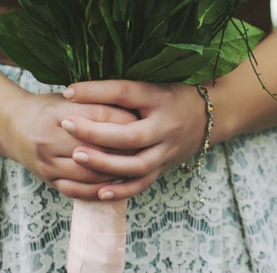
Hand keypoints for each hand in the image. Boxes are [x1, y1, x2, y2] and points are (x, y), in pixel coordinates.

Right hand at [0, 93, 138, 199]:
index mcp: (57, 113)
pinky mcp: (48, 179)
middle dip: (125, 149)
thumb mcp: (70, 98)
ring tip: (136, 167)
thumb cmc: (50, 108)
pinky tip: (117, 184)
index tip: (143, 120)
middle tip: (147, 147)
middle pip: (96, 148)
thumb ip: (97, 102)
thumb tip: (135, 110)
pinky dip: (100, 189)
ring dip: (116, 173)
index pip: (100, 116)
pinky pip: (78, 190)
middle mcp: (49, 138)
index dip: (125, 119)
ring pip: (90, 173)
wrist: (12, 126)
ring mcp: (47, 162)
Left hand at [60, 80, 208, 200]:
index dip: (96, 92)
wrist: (209, 116)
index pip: (126, 93)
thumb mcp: (153, 85)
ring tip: (76, 157)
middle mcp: (166, 127)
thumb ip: (122, 90)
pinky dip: (121, 190)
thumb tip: (78, 89)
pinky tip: (99, 191)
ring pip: (137, 165)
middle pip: (131, 135)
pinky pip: (142, 184)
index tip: (68, 93)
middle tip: (67, 125)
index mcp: (161, 99)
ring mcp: (167, 151)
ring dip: (105, 164)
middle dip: (96, 132)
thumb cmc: (172, 96)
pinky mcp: (164, 167)